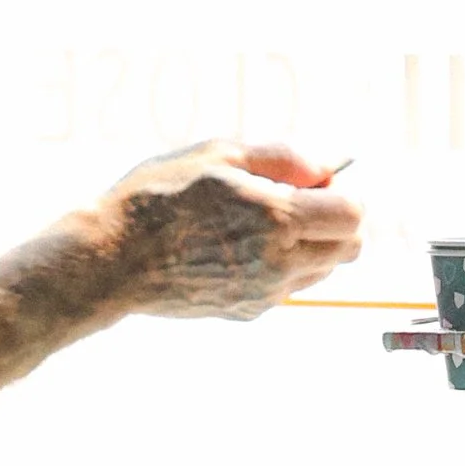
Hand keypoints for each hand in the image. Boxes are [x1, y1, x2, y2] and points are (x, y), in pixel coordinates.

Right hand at [84, 139, 359, 323]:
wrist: (112, 258)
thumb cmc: (159, 196)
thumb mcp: (218, 154)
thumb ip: (281, 158)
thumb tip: (323, 168)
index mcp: (277, 219)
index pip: (352, 215)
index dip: (341, 193)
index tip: (314, 182)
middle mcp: (279, 263)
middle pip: (348, 249)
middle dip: (335, 222)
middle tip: (296, 201)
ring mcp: (264, 293)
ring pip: (320, 270)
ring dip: (309, 246)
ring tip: (260, 224)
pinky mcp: (246, 311)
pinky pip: (286, 288)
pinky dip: (279, 267)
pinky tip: (237, 248)